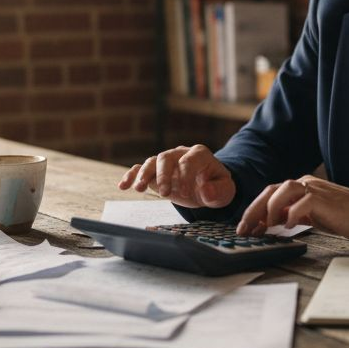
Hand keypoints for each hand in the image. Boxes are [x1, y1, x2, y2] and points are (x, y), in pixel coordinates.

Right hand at [117, 145, 235, 208]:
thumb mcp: (225, 190)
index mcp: (199, 154)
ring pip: (151, 161)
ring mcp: (166, 162)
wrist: (207, 186)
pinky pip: (140, 168)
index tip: (185, 193)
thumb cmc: (216, 186)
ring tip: (138, 189)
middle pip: (166, 157)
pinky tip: (123, 186)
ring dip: (144, 174)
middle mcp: (180, 153)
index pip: (189, 160)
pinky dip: (131, 175)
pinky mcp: (155, 171)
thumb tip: (206, 190)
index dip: (185, 176)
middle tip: (164, 193)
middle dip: (163, 175)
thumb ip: (218, 190)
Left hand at [237, 175, 348, 243]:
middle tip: (244, 229)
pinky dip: (291, 214)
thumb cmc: (342, 218)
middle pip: (270, 190)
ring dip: (269, 208)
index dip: (253, 210)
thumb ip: (291, 216)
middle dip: (253, 210)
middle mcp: (304, 184)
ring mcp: (314, 189)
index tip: (244, 228)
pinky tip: (288, 227)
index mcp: (300, 188)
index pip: (269, 194)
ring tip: (266, 226)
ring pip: (283, 190)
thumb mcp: (311, 217)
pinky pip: (302, 202)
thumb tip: (268, 225)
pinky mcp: (324, 199)